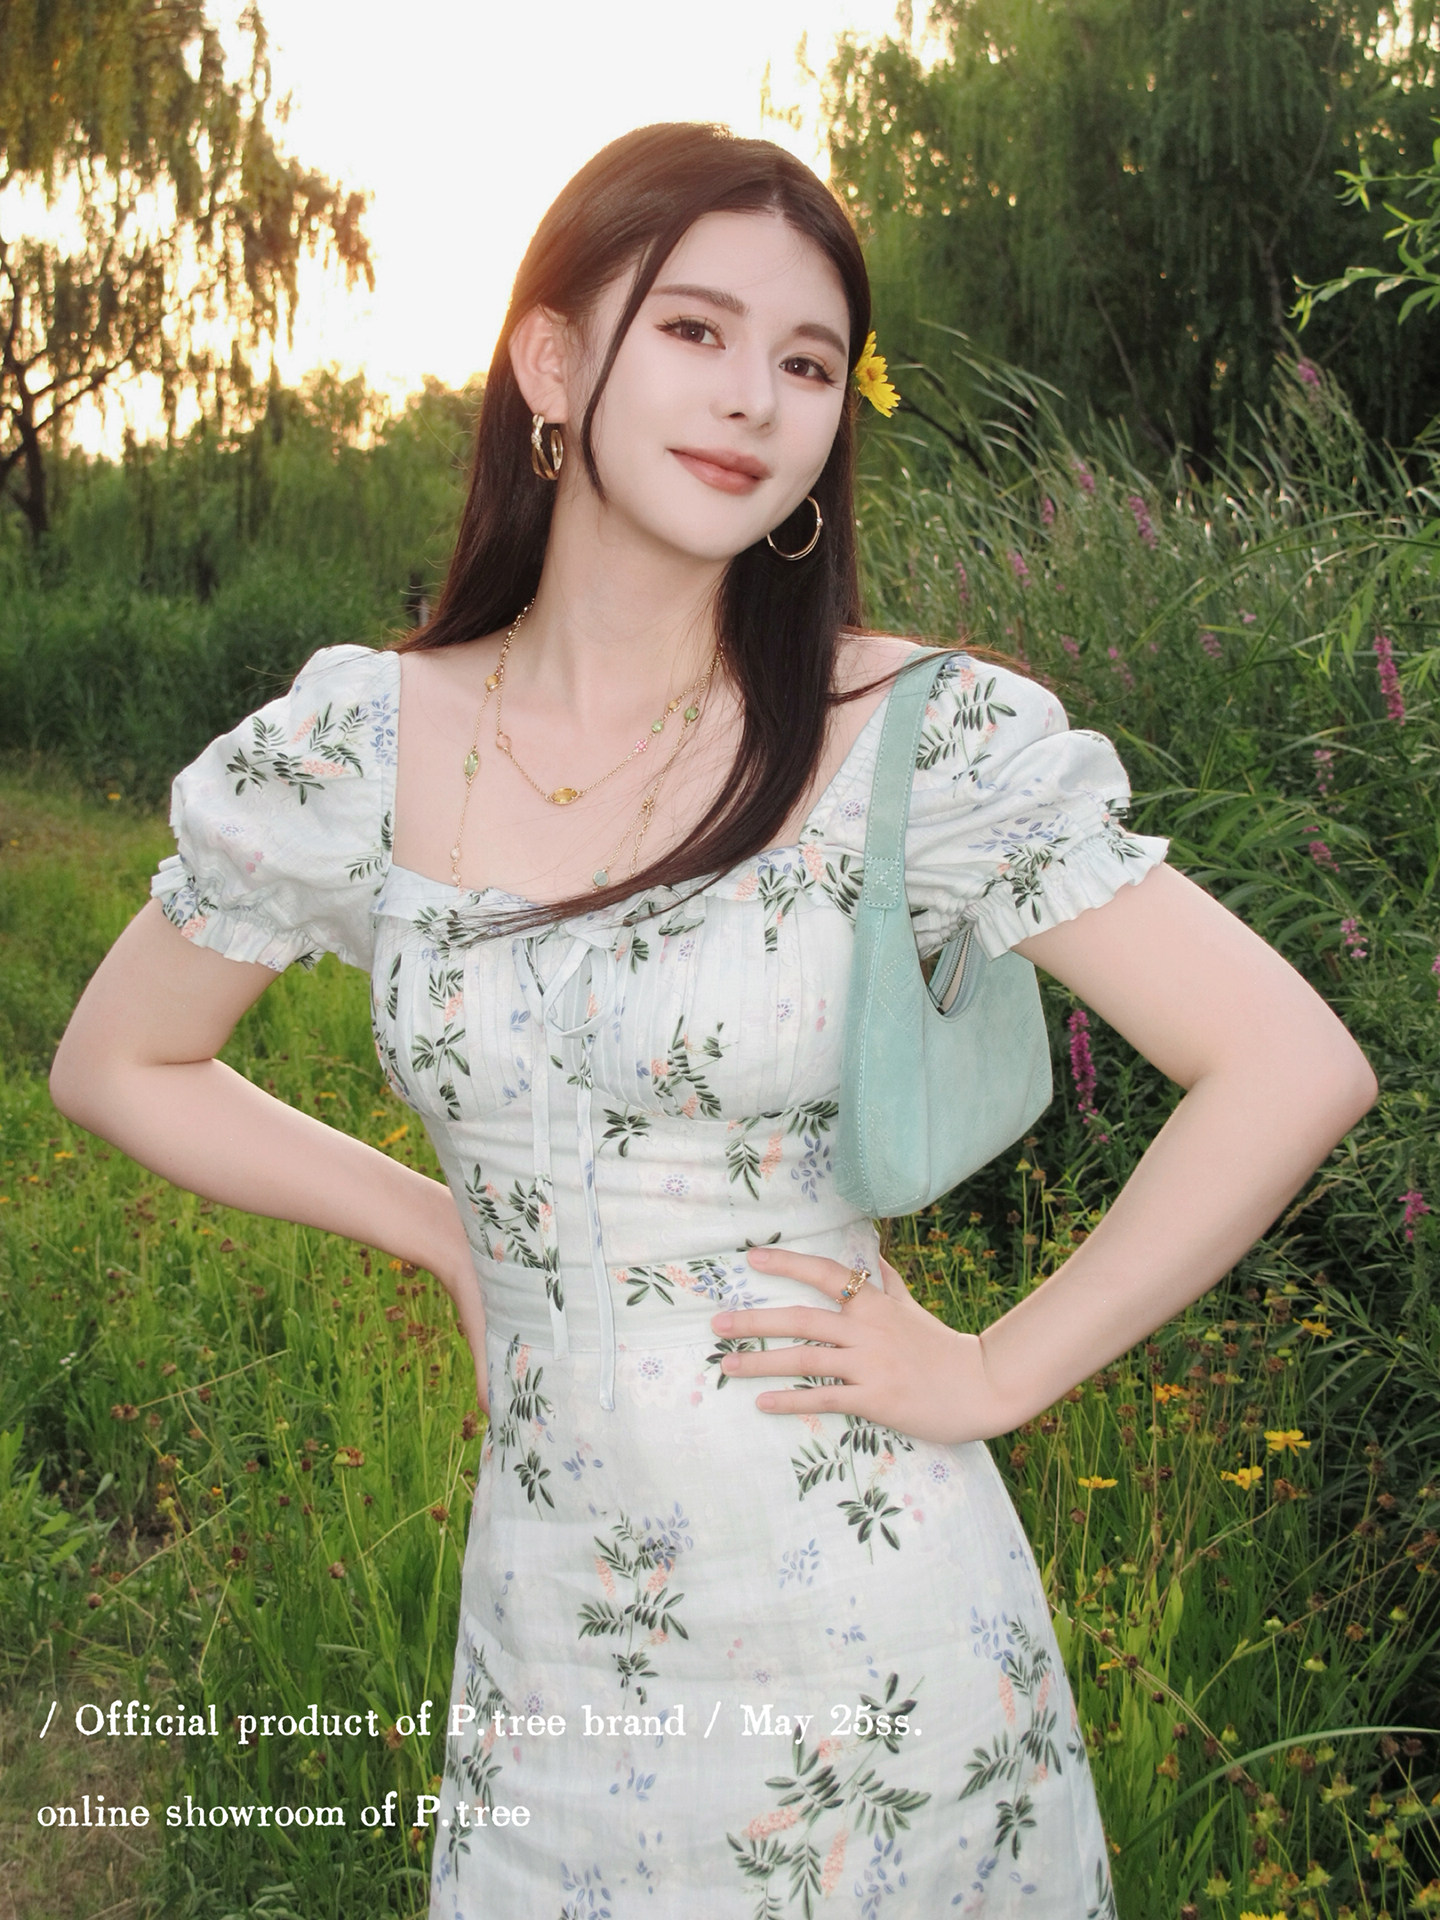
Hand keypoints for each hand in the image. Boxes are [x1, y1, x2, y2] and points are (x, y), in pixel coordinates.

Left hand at [709, 1245, 1016, 1445]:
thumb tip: (875, 1258)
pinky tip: (763, 1403)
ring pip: (805, 1359)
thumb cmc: (945, 1348)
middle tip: (716, 1324)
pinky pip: (825, 1399)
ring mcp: (870, 1365)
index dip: (789, 1263)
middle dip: (755, 1320)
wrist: (981, 1386)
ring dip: (761, 1362)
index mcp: (875, 1305)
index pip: (826, 1274)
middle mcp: (867, 1330)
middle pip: (801, 1319)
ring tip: (727, 1365)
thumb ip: (891, 1285)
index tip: (753, 1257)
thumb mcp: (915, 1310)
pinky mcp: (875, 1400)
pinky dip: (791, 1401)